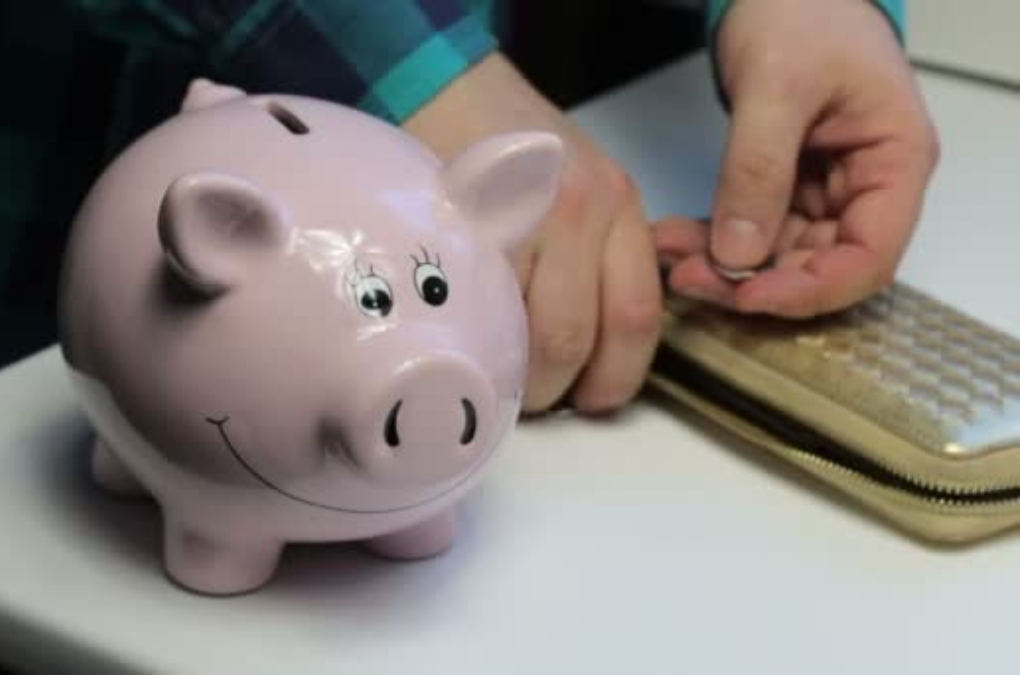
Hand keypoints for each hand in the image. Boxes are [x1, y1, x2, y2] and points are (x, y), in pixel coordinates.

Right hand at [404, 52, 662, 413]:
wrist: (448, 90)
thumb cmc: (511, 149)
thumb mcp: (582, 190)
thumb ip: (598, 258)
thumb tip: (593, 351)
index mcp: (621, 208)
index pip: (638, 319)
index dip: (616, 379)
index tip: (593, 400)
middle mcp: (585, 211)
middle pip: (582, 337)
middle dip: (557, 390)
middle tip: (538, 399)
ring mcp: (527, 218)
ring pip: (533, 335)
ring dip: (516, 376)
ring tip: (497, 373)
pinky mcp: (473, 226)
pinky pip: (483, 312)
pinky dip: (478, 344)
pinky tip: (469, 343)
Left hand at [653, 0, 939, 316]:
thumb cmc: (802, 12)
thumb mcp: (777, 87)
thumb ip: (758, 169)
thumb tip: (739, 254)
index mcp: (895, 161)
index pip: (869, 256)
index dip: (811, 289)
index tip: (750, 296)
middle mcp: (867, 184)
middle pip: (821, 265)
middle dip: (754, 281)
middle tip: (690, 278)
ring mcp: (827, 188)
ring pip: (781, 255)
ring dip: (724, 264)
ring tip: (671, 258)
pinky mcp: (787, 185)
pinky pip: (754, 229)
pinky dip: (714, 239)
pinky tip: (673, 238)